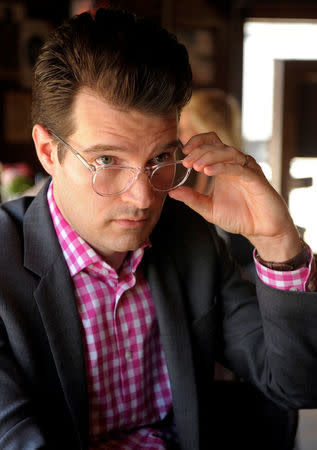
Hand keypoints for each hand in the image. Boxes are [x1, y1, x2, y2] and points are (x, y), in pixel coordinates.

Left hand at [169, 132, 301, 260]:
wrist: (262, 230)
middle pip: (216, 144)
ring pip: (227, 152)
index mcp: (223, 167)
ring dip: (209, 157)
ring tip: (195, 167)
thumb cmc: (240, 217)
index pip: (210, 143)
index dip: (196, 143)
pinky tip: (208, 172)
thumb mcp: (209, 209)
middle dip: (199, 152)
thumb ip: (192, 199)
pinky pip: (238, 167)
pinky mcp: (255, 178)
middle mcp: (235, 164)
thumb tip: (172, 192)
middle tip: (186, 163)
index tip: (183, 153)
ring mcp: (246, 169)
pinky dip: (222, 167)